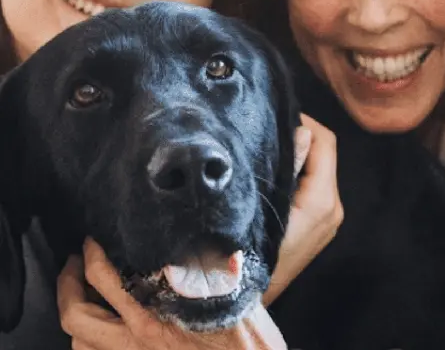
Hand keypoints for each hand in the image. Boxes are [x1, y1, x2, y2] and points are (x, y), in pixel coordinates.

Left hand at [57, 238, 286, 349]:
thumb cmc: (247, 336)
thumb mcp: (232, 286)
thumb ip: (209, 261)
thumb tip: (200, 235)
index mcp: (158, 309)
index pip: (105, 276)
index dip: (94, 253)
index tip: (95, 240)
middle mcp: (139, 336)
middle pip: (78, 312)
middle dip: (68, 282)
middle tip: (74, 262)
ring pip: (81, 342)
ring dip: (75, 316)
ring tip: (81, 296)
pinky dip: (89, 344)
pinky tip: (98, 331)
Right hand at [263, 114, 342, 304]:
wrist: (242, 300)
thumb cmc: (246, 251)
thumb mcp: (263, 203)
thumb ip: (287, 166)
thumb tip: (303, 131)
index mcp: (323, 201)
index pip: (325, 142)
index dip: (304, 121)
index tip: (275, 115)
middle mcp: (333, 208)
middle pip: (323, 153)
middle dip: (298, 136)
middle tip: (267, 127)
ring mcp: (327, 219)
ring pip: (317, 169)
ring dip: (296, 154)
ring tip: (265, 146)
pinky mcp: (318, 226)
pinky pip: (313, 186)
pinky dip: (297, 172)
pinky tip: (270, 171)